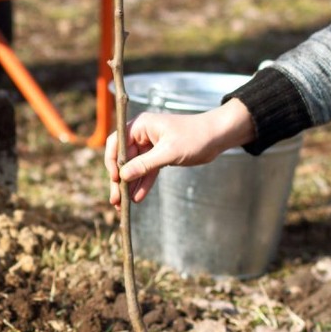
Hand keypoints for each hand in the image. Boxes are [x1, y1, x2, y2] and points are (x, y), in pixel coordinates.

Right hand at [104, 98, 255, 207]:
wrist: (218, 136)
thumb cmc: (195, 137)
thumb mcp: (169, 152)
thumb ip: (145, 164)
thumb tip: (123, 176)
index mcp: (140, 126)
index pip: (116, 143)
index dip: (112, 162)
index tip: (115, 179)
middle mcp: (142, 135)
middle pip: (123, 159)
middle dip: (120, 180)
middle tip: (115, 199)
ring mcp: (150, 146)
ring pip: (134, 167)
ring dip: (130, 185)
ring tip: (123, 204)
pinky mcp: (159, 156)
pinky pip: (147, 171)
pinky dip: (143, 183)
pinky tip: (137, 198)